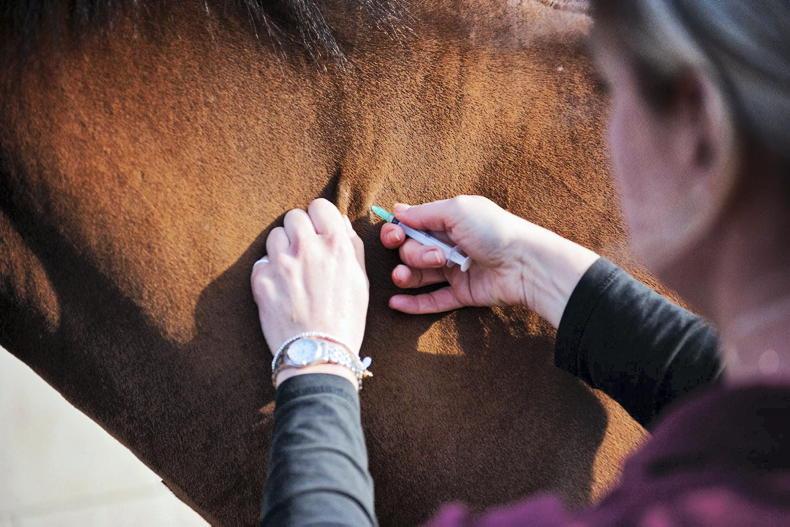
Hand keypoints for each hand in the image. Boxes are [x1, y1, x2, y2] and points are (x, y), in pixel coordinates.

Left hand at [251, 199, 368, 385]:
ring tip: (292, 271)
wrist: (318, 354)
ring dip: (282, 249)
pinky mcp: (261, 280)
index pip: (319, 206)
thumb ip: (351, 246)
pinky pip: (261, 262)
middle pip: (294, 217)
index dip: (319, 218)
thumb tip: (340, 223)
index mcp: (336, 245)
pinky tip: (281, 289)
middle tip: (305, 252)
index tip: (319, 231)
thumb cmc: (346, 320)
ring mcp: (282, 263)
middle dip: (299, 231)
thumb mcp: (361, 280)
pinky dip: (268, 272)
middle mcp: (308, 248)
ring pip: (274, 236)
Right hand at [380, 195, 598, 327]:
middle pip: (411, 251)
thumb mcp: (457, 210)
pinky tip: (395, 303)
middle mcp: (448, 245)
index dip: (397, 231)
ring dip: (406, 275)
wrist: (524, 263)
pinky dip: (413, 303)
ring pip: (418, 276)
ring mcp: (454, 271)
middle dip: (413, 253)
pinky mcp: (462, 294)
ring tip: (404, 277)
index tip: (395, 235)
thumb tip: (397, 210)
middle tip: (435, 256)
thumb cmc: (493, 230)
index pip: (411, 226)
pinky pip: (433, 300)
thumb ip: (424, 213)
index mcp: (448, 222)